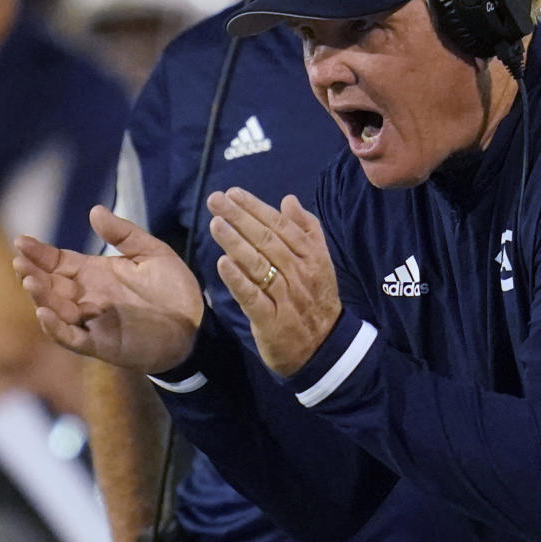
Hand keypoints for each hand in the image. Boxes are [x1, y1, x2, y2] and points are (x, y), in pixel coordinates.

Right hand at [13, 206, 203, 374]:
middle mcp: (88, 297)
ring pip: (56, 310)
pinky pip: (71, 338)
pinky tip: (45, 313)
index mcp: (95, 274)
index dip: (39, 253)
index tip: (22, 241)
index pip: (58, 262)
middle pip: (51, 285)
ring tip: (30, 281)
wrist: (197, 324)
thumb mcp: (153, 253)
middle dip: (33, 273)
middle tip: (21, 261)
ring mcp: (92, 321)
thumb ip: (124, 234)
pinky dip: (56, 328)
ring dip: (41, 297)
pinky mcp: (101, 344)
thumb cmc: (175, 290)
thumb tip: (94, 210)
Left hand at [207, 188, 340, 377]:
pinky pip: (254, 297)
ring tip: (216, 224)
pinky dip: (238, 280)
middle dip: (240, 217)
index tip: (233, 193)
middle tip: (215, 200)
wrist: (325, 348)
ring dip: (236, 242)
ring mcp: (286, 297)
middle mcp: (299, 273)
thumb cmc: (316, 299)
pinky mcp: (272, 321)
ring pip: (259, 265)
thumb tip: (288, 200)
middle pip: (267, 240)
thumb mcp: (320, 262)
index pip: (281, 226)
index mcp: (311, 256)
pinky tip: (222, 264)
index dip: (256, 208)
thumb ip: (307, 229)